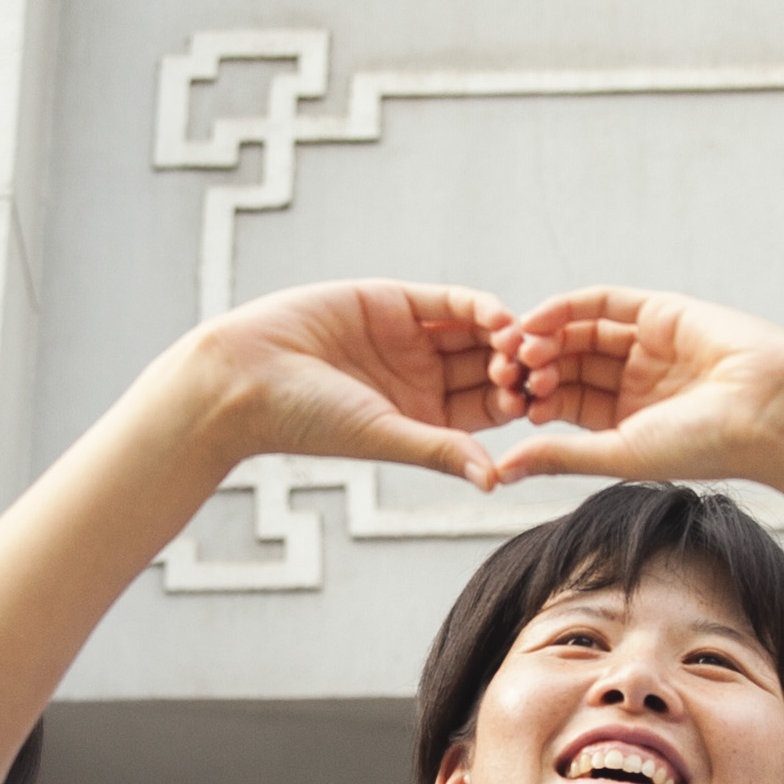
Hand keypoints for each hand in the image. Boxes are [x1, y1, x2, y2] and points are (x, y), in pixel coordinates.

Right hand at [177, 280, 521, 487]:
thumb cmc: (308, 419)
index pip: (487, 408)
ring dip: (503, 337)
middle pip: (488, 367)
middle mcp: (422, 378)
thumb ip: (440, 449)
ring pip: (475, 333)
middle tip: (535, 370)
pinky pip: (449, 302)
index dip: (514, 403)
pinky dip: (477, 307)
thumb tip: (495, 481)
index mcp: (425, 418)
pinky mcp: (395, 302)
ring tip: (520, 345)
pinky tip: (499, 318)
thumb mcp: (384, 435)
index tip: (535, 406)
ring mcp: (411, 339)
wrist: (248, 373)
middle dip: (515, 367)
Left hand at [488, 286, 783, 495]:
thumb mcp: (620, 453)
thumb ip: (561, 456)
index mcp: (628, 420)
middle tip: (505, 372)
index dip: (535, 400)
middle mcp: (636, 380)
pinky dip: (568, 307)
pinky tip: (538, 320)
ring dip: (547, 337)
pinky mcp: (660, 310)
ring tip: (519, 349)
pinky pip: (604, 302)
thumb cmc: (704, 445)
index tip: (507, 407)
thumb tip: (501, 471)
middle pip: (569, 365)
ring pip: (581, 333)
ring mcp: (648, 343)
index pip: (567, 402)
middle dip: (535, 367)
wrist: (770, 410)